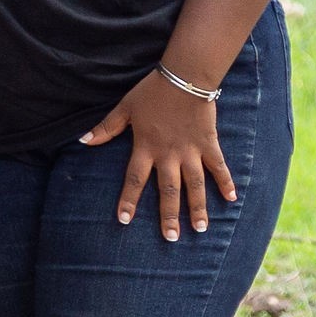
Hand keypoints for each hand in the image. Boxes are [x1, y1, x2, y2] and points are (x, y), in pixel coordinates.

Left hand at [85, 71, 234, 241]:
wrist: (184, 78)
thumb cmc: (151, 92)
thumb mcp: (124, 109)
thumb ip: (106, 128)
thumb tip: (83, 141)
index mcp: (145, 147)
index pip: (134, 179)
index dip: (129, 200)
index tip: (124, 220)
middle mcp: (168, 154)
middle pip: (168, 190)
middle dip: (169, 216)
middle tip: (172, 238)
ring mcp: (191, 151)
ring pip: (194, 185)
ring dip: (197, 207)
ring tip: (200, 229)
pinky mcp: (209, 144)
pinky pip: (219, 167)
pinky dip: (226, 182)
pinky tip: (232, 199)